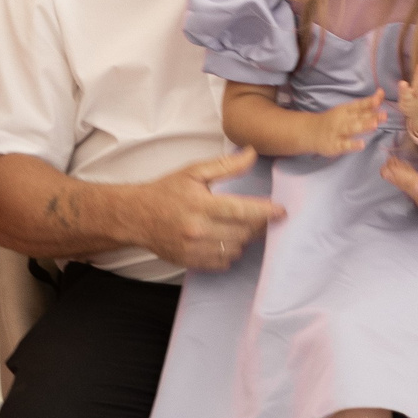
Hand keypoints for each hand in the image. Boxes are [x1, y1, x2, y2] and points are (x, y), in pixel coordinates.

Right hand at [130, 150, 282, 271]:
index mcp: (200, 204)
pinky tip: (225, 240)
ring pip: (235, 249)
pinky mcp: (190, 262)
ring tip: (239, 227)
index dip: (265, 212)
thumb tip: (252, 154)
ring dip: (243, 239)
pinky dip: (229, 252)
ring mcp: (193, 249)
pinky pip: (223, 263)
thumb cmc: (166, 191)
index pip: (242, 211)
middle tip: (260, 217)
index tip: (281, 212)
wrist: (135, 216)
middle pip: (243, 233)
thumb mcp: (193, 171)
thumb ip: (226, 165)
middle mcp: (198, 229)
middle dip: (257, 225)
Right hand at [298, 92, 383, 157]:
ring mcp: (338, 132)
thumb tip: (380, 97)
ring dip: (363, 126)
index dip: (371, 100)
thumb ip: (364, 107)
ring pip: (351, 129)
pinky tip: (361, 144)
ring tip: (374, 125)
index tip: (381, 95)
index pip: (360, 104)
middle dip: (371, 116)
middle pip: (358, 117)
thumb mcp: (347, 111)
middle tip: (384, 115)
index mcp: (346, 110)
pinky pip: (344, 145)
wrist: (310, 132)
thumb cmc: (333, 121)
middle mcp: (343, 119)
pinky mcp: (334, 145)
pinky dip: (352, 145)